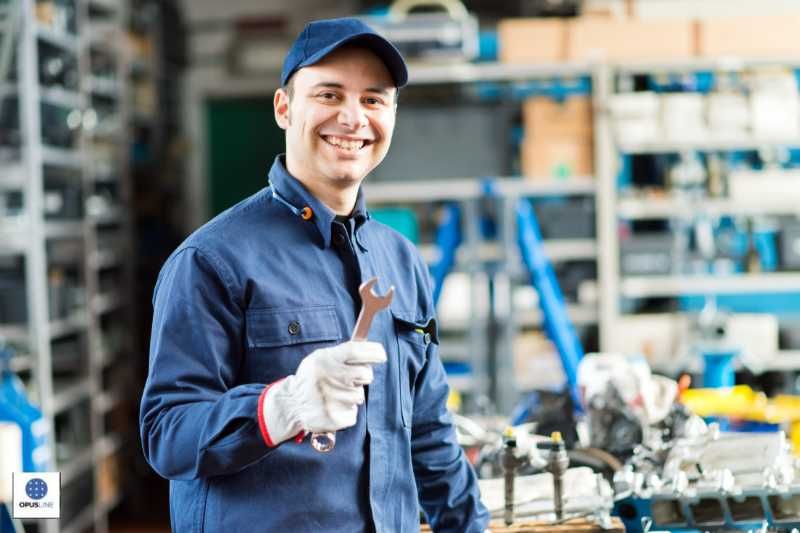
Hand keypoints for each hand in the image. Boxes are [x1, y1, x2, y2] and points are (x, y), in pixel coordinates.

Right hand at [260, 341, 386, 445]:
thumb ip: (342, 354)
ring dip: (352, 395)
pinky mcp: (334, 417)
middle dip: (363, 376)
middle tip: (350, 379)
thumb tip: (373, 351)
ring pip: (359, 395)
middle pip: (364, 374)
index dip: (372, 352)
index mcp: (324, 360)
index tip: (382, 355)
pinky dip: (346, 411)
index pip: (355, 351)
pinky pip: (353, 413)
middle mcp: (328, 378)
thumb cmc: (313, 378)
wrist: (292, 404)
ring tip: (335, 395)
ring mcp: (331, 399)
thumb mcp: (321, 359)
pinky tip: (333, 407)